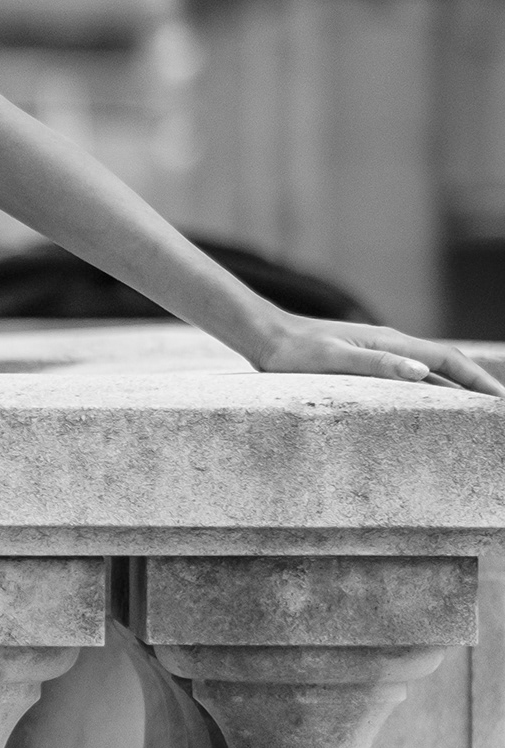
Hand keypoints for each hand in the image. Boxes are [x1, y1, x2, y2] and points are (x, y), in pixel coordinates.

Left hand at [255, 315, 504, 396]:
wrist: (267, 336)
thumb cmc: (295, 351)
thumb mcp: (335, 360)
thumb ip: (377, 364)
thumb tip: (421, 372)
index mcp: (391, 343)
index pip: (447, 362)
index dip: (477, 381)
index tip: (499, 401)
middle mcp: (391, 345)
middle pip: (445, 366)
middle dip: (475, 385)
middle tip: (497, 410)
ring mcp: (379, 353)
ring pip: (428, 373)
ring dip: (455, 388)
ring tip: (475, 411)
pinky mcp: (365, 362)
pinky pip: (407, 378)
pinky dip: (428, 389)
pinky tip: (430, 403)